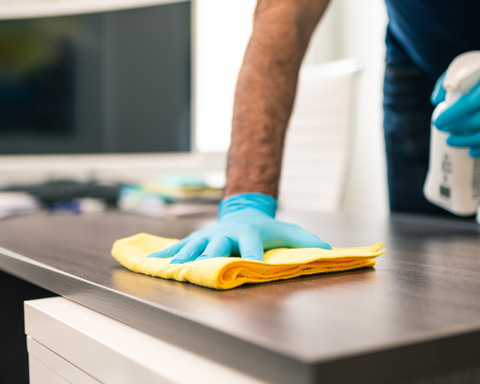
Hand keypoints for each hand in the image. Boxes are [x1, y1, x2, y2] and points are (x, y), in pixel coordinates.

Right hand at [148, 193, 330, 262]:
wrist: (243, 211)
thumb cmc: (268, 228)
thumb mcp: (289, 232)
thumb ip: (307, 242)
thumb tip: (328, 250)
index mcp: (249, 234)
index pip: (251, 246)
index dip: (252, 255)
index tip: (251, 265)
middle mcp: (225, 234)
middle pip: (218, 245)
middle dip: (211, 255)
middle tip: (204, 265)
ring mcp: (208, 237)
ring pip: (193, 246)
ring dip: (183, 256)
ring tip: (172, 267)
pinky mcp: (196, 240)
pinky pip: (177, 247)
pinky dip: (164, 254)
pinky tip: (151, 261)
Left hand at [431, 45, 479, 156]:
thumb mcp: (466, 69)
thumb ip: (448, 82)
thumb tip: (435, 102)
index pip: (470, 104)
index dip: (451, 116)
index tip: (436, 122)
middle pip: (478, 122)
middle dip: (455, 130)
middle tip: (441, 130)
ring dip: (468, 142)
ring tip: (451, 142)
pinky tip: (472, 152)